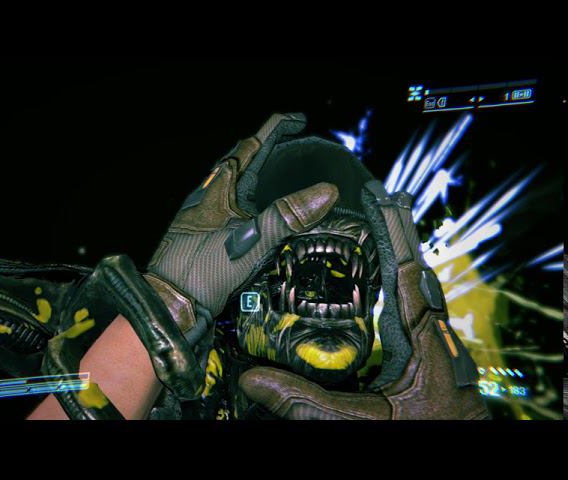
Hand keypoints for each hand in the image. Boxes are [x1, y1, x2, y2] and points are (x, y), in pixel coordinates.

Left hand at [146, 113, 338, 337]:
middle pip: (242, 162)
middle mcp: (210, 197)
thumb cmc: (201, 269)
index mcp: (218, 188)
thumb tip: (327, 191)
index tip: (297, 119)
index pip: (251, 146)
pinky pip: (236, 208)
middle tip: (293, 144)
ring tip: (282, 173)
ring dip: (259, 176)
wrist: (170, 304)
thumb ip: (287, 216)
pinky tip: (263, 213)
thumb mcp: (249, 240)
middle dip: (268, 150)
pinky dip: (254, 201)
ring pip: (237, 186)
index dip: (274, 129)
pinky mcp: (208, 236)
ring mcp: (207, 216)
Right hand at [238, 184, 490, 419]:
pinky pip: (413, 310)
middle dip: (392, 236)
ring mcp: (435, 345)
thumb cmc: (423, 436)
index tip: (377, 198)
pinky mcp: (430, 357)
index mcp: (424, 342)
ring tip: (369, 233)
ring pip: (416, 289)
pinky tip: (376, 288)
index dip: (392, 231)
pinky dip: (395, 286)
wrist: (464, 454)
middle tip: (366, 206)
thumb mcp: (360, 423)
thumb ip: (308, 404)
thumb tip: (254, 380)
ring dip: (396, 258)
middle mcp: (434, 336)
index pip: (407, 271)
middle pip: (413, 271)